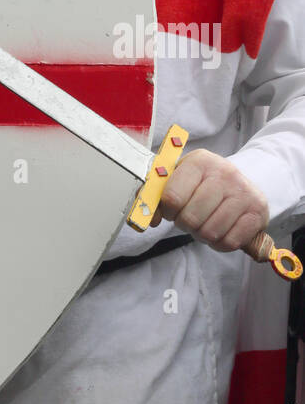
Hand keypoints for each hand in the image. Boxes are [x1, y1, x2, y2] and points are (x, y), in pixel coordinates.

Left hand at [150, 148, 268, 252]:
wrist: (241, 182)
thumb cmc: (203, 184)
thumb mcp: (180, 178)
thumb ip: (157, 194)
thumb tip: (145, 219)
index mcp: (200, 161)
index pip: (172, 197)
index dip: (167, 211)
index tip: (171, 210)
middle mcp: (224, 173)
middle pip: (191, 218)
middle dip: (186, 224)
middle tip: (190, 218)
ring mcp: (244, 192)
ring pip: (210, 232)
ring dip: (202, 235)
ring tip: (206, 222)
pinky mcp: (258, 212)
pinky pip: (229, 242)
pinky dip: (219, 243)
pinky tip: (221, 230)